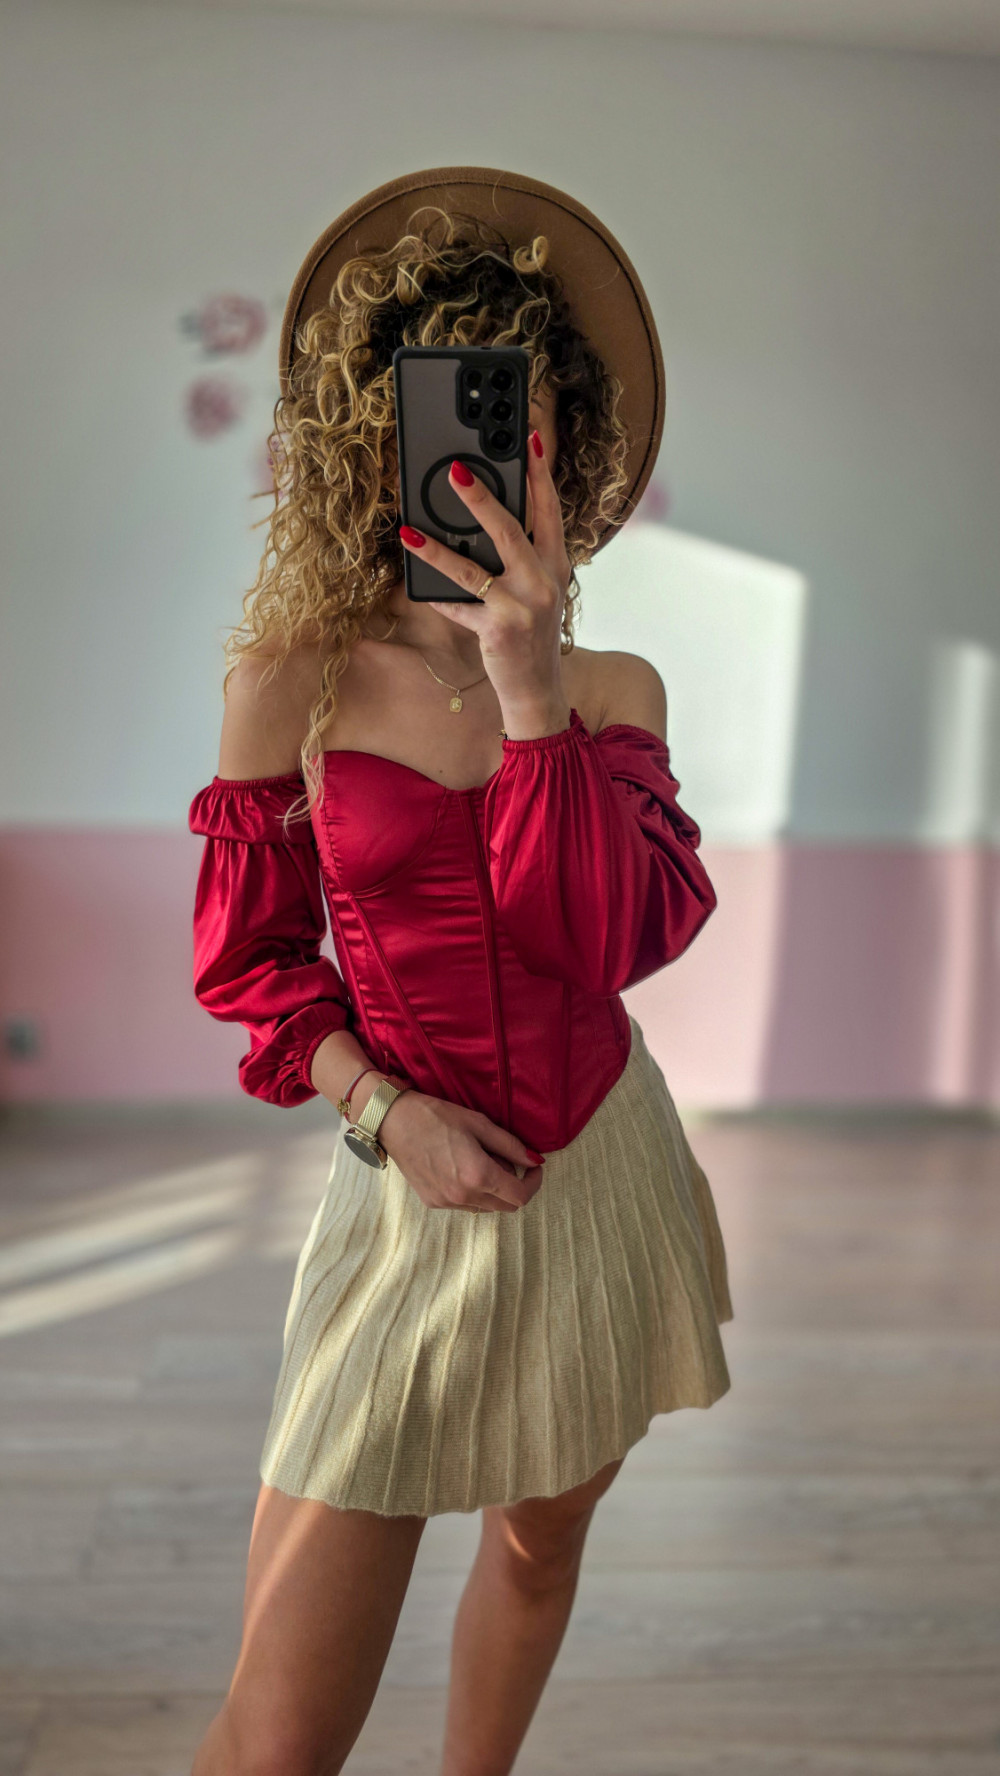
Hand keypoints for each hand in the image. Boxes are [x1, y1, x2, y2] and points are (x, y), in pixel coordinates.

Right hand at [375, 1089, 545, 1213]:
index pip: (520, 1196)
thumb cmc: (437, 1116)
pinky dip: (473, 1192)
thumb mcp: (479, 1124)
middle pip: (505, 1206)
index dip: (534, 1183)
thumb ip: (511, 1146)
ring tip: (480, 1160)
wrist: (394, 1121)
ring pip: (486, 1207)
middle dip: (514, 1186)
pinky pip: (465, 1205)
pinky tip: (461, 1168)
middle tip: (505, 1159)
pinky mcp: (433, 1203)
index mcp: (478, 1175)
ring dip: (493, 1190)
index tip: (534, 1168)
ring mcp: (446, 1203)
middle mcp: (463, 1196)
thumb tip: (535, 1160)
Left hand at [398, 431, 572, 738]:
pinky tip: (414, 583)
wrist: (538, 690)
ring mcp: (521, 608)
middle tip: (455, 471)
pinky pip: (458, 607)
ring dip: (438, 549)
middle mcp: (543, 582)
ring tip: (411, 529)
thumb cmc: (531, 634)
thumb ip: (524, 556)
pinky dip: (436, 596)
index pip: (550, 510)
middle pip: (511, 530)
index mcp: (556, 565)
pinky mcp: (497, 631)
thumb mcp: (538, 591)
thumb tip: (485, 516)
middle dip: (482, 499)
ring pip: (474, 569)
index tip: (530, 438)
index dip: (540, 473)